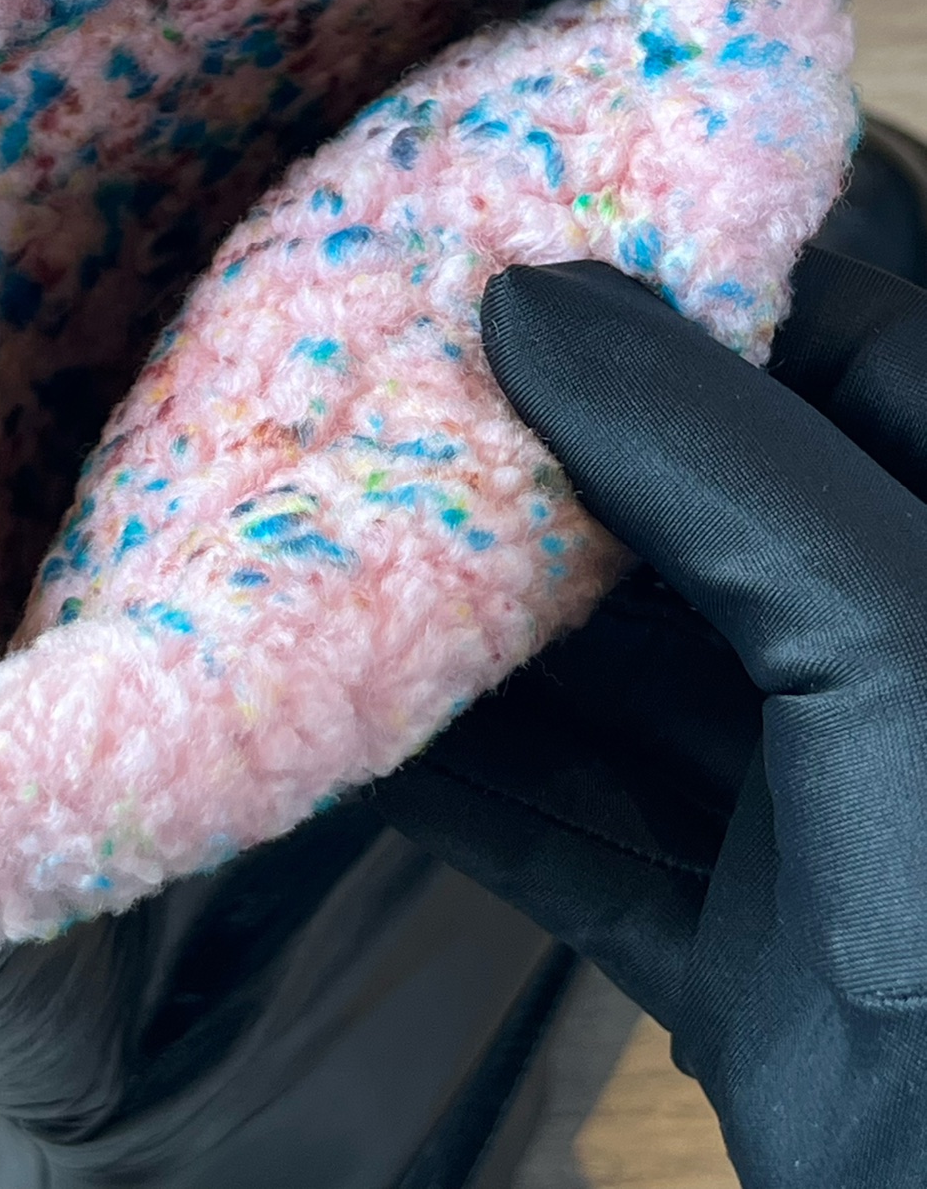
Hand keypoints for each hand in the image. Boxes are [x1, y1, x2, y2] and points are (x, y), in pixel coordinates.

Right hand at [371, 248, 926, 1188]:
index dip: (692, 299)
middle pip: (702, 525)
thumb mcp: (889, 633)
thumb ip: (719, 459)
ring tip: (330, 546)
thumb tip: (532, 296)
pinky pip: (578, 836)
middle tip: (385, 395)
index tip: (525, 252)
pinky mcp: (740, 948)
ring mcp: (826, 817)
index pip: (846, 356)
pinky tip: (348, 734)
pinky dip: (468, 794)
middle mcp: (901, 669)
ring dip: (480, 639)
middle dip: (547, 473)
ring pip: (621, 685)